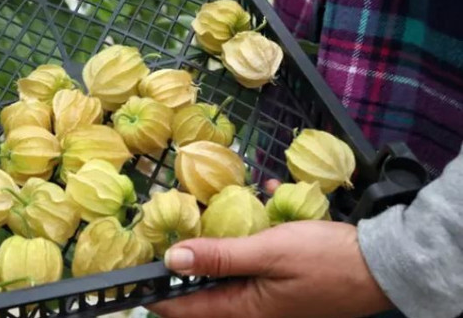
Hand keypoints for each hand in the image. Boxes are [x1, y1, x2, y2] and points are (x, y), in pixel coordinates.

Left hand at [148, 220, 393, 317]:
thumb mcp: (268, 252)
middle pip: (204, 295)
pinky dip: (244, 244)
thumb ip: (219, 256)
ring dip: (212, 255)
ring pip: (228, 278)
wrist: (383, 265)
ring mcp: (270, 298)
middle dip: (182, 272)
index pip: (187, 309)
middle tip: (159, 244)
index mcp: (244, 308)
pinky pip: (253, 265)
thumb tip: (173, 260)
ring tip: (192, 228)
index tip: (134, 279)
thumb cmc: (324, 259)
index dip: (158, 296)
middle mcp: (254, 309)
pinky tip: (250, 210)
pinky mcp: (284, 284)